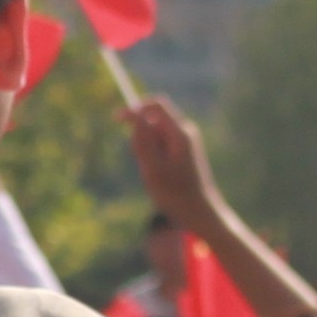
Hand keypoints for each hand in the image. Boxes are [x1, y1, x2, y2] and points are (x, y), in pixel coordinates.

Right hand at [124, 98, 220, 232]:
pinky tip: (160, 175)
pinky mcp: (183, 150)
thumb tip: (135, 115)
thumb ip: (143, 141)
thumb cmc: (175, 194)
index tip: (116, 120)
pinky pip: (161, 144)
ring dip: (146, 149)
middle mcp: (185, 131)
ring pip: (155, 134)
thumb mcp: (152, 168)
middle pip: (153, 120)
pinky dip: (153, 156)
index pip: (155, 105)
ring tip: (154, 173)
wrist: (199, 211)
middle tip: (143, 163)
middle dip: (141, 137)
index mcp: (180, 133)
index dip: (134, 108)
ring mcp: (185, 140)